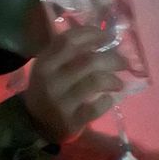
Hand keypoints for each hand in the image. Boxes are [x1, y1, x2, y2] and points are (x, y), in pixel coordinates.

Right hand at [25, 26, 125, 142]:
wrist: (35, 126)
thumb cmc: (48, 91)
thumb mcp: (49, 68)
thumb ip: (68, 53)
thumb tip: (101, 38)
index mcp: (45, 62)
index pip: (69, 40)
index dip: (92, 34)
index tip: (108, 36)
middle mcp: (51, 80)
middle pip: (88, 60)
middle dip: (112, 59)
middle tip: (123, 62)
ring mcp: (60, 102)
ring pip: (95, 81)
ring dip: (113, 80)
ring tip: (119, 83)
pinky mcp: (71, 121)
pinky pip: (96, 107)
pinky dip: (107, 101)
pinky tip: (109, 99)